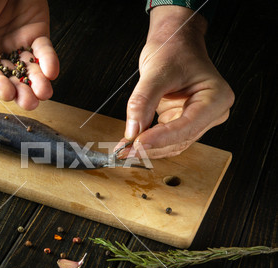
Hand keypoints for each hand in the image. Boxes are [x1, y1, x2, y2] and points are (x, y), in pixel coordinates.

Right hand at [0, 0, 58, 109]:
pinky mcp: (37, 34)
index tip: (7, 93)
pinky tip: (51, 71)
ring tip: (44, 92)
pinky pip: (44, 51)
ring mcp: (19, 44)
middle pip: (10, 77)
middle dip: (21, 91)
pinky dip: (49, 61)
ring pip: (29, 69)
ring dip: (38, 83)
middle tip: (29, 102)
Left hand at [117, 6, 233, 158]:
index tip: (138, 143)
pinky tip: (130, 144)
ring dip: (148, 149)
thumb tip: (132, 130)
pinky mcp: (182, 123)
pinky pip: (165, 139)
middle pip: (180, 139)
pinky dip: (148, 143)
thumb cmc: (173, 50)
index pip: (188, 126)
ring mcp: (198, 120)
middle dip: (151, 146)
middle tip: (124, 151)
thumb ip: (142, 101)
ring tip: (123, 150)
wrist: (174, 43)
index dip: (161, 138)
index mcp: (216, 98)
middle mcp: (211, 113)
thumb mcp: (155, 72)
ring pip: (172, 144)